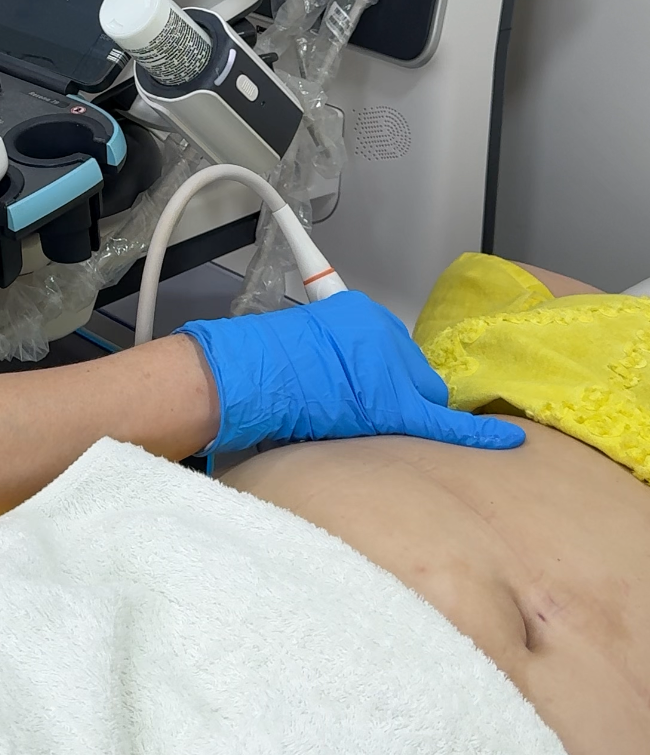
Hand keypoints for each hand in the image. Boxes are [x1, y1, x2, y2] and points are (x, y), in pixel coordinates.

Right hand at [179, 290, 525, 455]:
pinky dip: (476, 435)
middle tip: (360, 414)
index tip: (381, 387)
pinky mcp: (395, 401)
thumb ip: (334, 358)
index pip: (392, 352)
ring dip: (404, 414)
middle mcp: (382, 330)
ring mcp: (390, 363)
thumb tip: (345, 386)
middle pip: (414, 376)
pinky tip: (506, 442)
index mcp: (357, 312)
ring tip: (357, 425)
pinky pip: (443, 422)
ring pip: (422, 400)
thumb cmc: (261, 368)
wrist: (249, 377)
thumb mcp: (301, 346)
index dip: (387, 378)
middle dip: (400, 398)